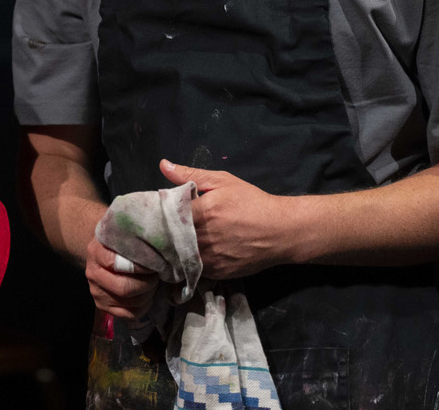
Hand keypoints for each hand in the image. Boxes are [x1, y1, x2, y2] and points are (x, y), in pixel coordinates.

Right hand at [85, 234, 159, 319]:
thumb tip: (158, 238)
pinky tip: (148, 294)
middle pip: (125, 288)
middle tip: (157, 272)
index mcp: (95, 252)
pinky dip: (145, 306)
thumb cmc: (120, 239)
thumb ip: (135, 236)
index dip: (140, 266)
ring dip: (149, 294)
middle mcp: (92, 274)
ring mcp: (97, 293)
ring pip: (132, 303)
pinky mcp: (103, 307)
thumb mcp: (123, 231)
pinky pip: (130, 314)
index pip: (117, 263)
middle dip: (148, 282)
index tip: (154, 261)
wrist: (104, 248)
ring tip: (153, 281)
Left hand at [160, 159, 299, 278]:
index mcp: (202, 213)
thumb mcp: (222, 181)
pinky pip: (194, 270)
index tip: (157, 212)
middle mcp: (204, 239)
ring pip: (180, 257)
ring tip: (174, 242)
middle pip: (171, 238)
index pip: (166, 216)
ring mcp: (211, 259)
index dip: (160, 214)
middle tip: (162, 228)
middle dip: (164, 233)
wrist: (281, 231)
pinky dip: (189, 262)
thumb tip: (163, 165)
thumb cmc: (251, 202)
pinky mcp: (218, 273)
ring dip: (175, 250)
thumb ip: (190, 175)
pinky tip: (191, 254)